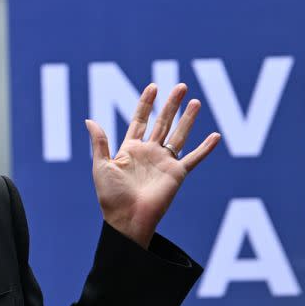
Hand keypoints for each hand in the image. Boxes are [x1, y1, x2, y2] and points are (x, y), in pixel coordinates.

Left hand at [85, 83, 219, 248]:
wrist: (127, 219)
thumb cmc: (110, 196)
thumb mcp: (101, 166)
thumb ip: (100, 142)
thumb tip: (89, 120)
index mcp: (130, 149)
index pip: (140, 120)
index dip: (146, 104)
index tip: (153, 87)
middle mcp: (149, 153)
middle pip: (162, 122)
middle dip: (171, 105)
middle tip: (182, 86)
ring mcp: (164, 162)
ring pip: (179, 135)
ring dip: (188, 119)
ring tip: (196, 101)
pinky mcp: (177, 174)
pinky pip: (194, 158)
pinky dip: (205, 148)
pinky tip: (215, 136)